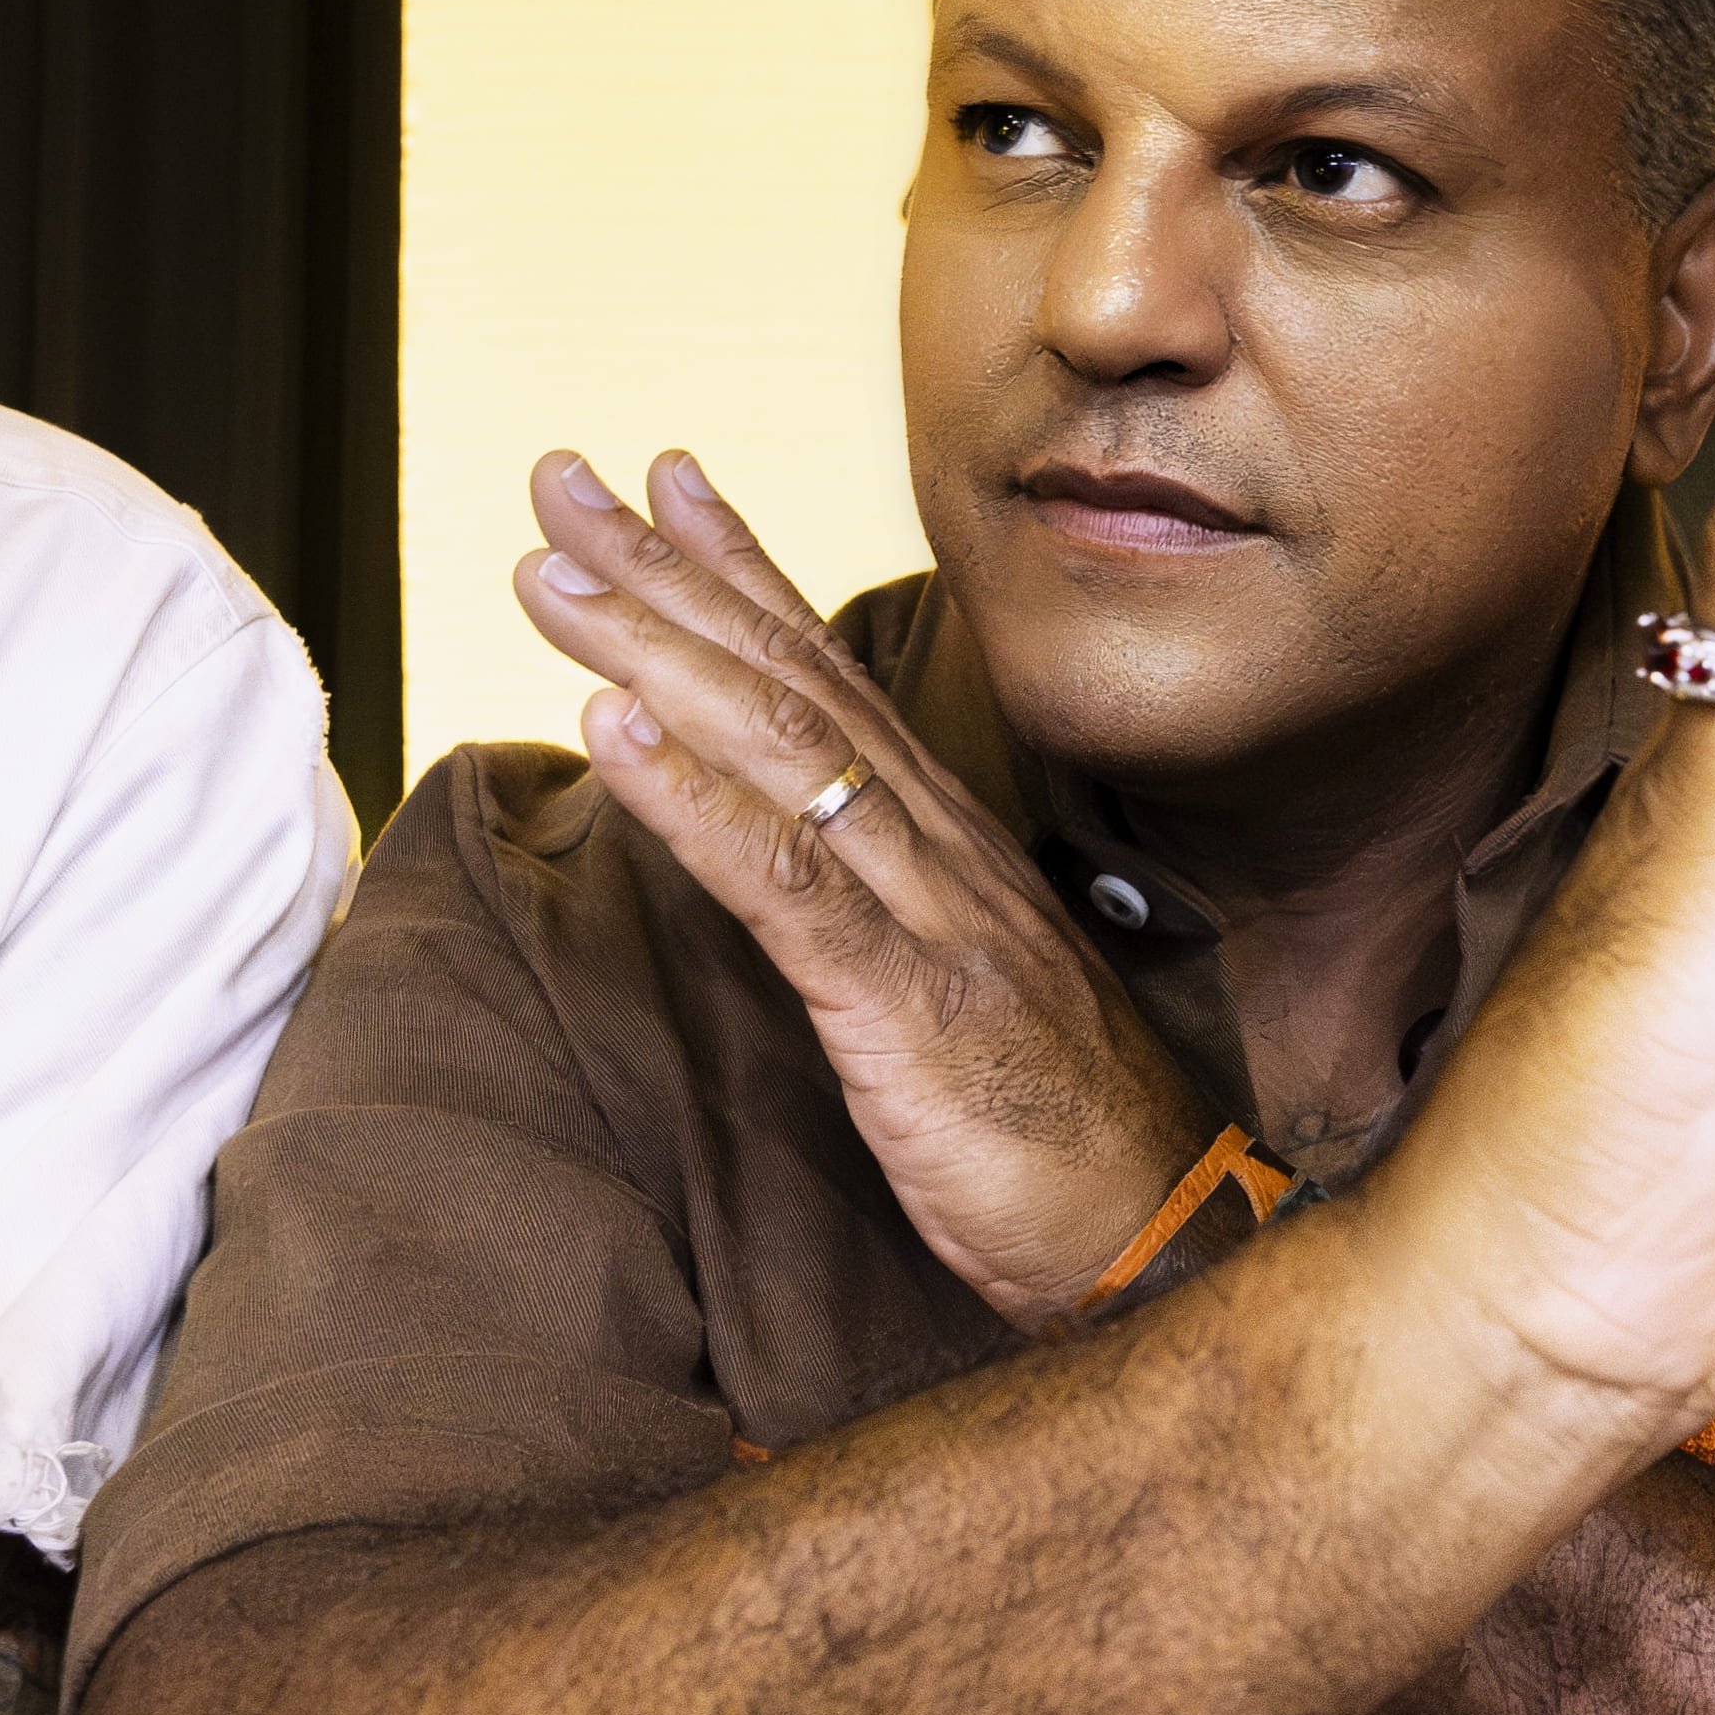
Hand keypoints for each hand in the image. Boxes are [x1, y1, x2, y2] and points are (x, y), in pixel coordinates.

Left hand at [510, 446, 1223, 1326]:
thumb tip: (805, 864)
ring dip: (656, 654)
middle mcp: (936, 849)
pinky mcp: (908, 1006)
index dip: (739, 572)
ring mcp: (927, 918)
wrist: (1161, 1236)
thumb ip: (888, 914)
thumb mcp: (957, 996)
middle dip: (668, 573)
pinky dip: (693, 802)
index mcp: (945, 843)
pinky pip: (787, 884)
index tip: (659, 483)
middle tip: (562, 478)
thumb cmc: (1055, 1132)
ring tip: (554, 577)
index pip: (827, 676)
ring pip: (779, 752)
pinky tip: (612, 737)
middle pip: (786, 681)